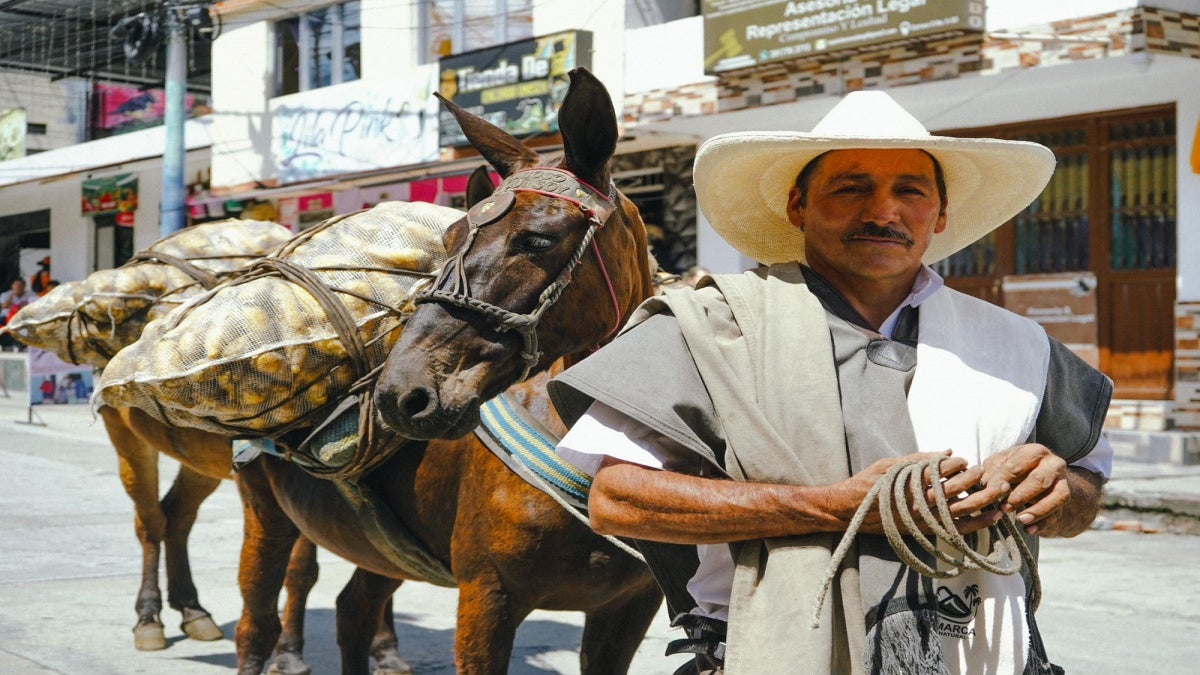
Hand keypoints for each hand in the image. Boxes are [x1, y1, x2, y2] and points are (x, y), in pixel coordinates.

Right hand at [838, 451, 996, 534]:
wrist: (850, 513)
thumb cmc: (867, 485)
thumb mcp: (888, 465)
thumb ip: (918, 458)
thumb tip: (948, 452)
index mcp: (907, 484)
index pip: (939, 472)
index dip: (955, 465)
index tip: (964, 461)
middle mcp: (916, 504)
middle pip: (953, 492)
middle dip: (974, 481)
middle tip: (988, 472)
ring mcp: (921, 520)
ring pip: (959, 512)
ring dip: (982, 501)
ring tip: (1000, 491)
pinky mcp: (924, 532)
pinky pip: (955, 531)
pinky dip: (976, 524)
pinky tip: (992, 517)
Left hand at [950, 444, 1069, 534]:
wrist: (1045, 482)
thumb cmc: (1016, 471)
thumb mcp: (1002, 465)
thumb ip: (992, 472)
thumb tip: (984, 485)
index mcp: (1033, 452)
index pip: (1016, 465)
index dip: (1001, 479)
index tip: (987, 492)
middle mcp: (1053, 464)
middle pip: (1039, 480)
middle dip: (1020, 496)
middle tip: (1003, 508)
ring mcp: (1063, 483)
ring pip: (1057, 496)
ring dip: (1037, 510)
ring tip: (1020, 519)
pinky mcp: (1066, 501)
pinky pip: (1059, 513)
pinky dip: (1044, 523)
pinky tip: (1029, 530)